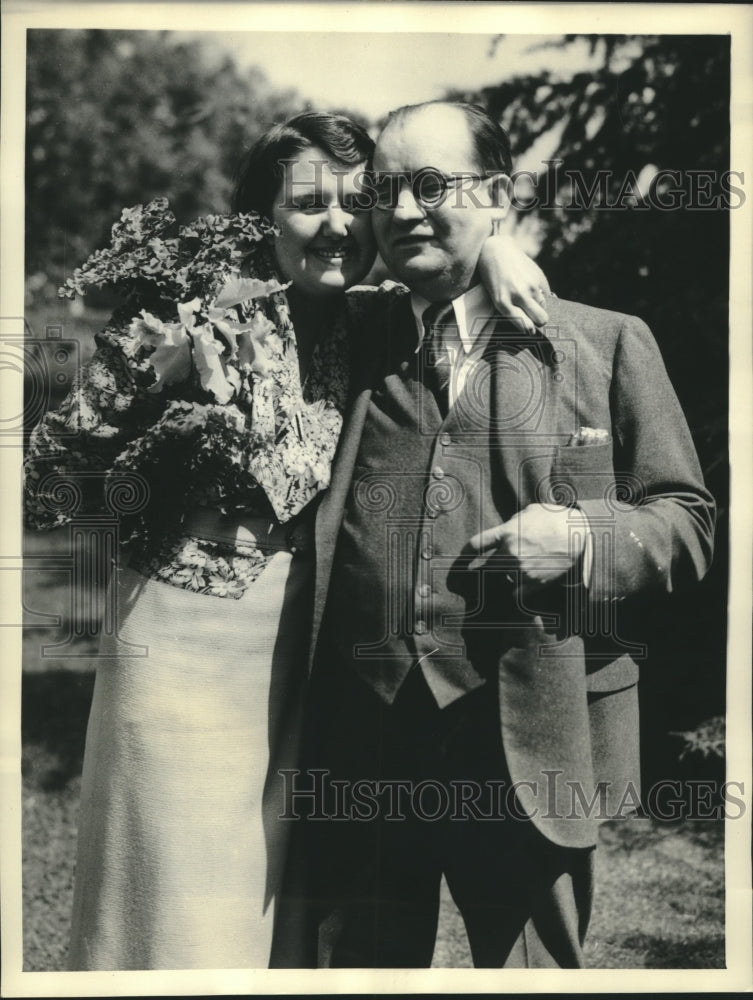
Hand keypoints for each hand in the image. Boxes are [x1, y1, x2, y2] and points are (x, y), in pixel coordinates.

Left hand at [469, 504, 586, 585]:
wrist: (581, 536)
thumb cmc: (557, 519)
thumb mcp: (531, 511)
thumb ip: (513, 521)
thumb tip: (507, 528)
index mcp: (507, 532)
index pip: (476, 544)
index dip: (464, 553)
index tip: (462, 559)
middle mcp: (510, 553)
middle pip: (486, 567)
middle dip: (486, 568)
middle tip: (486, 571)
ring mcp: (520, 570)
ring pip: (500, 581)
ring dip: (503, 579)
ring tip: (508, 578)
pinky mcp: (533, 583)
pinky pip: (515, 595)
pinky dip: (515, 593)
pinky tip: (518, 589)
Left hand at [477, 232, 550, 332]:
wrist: (497, 251)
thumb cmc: (494, 279)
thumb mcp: (495, 297)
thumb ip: (512, 311)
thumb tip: (532, 326)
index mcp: (503, 303)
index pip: (525, 326)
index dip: (529, 330)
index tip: (530, 331)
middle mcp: (519, 295)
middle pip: (541, 319)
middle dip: (540, 322)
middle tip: (535, 318)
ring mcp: (530, 285)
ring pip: (544, 307)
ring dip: (539, 306)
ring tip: (528, 297)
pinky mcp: (538, 276)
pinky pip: (546, 293)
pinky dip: (540, 293)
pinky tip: (529, 284)